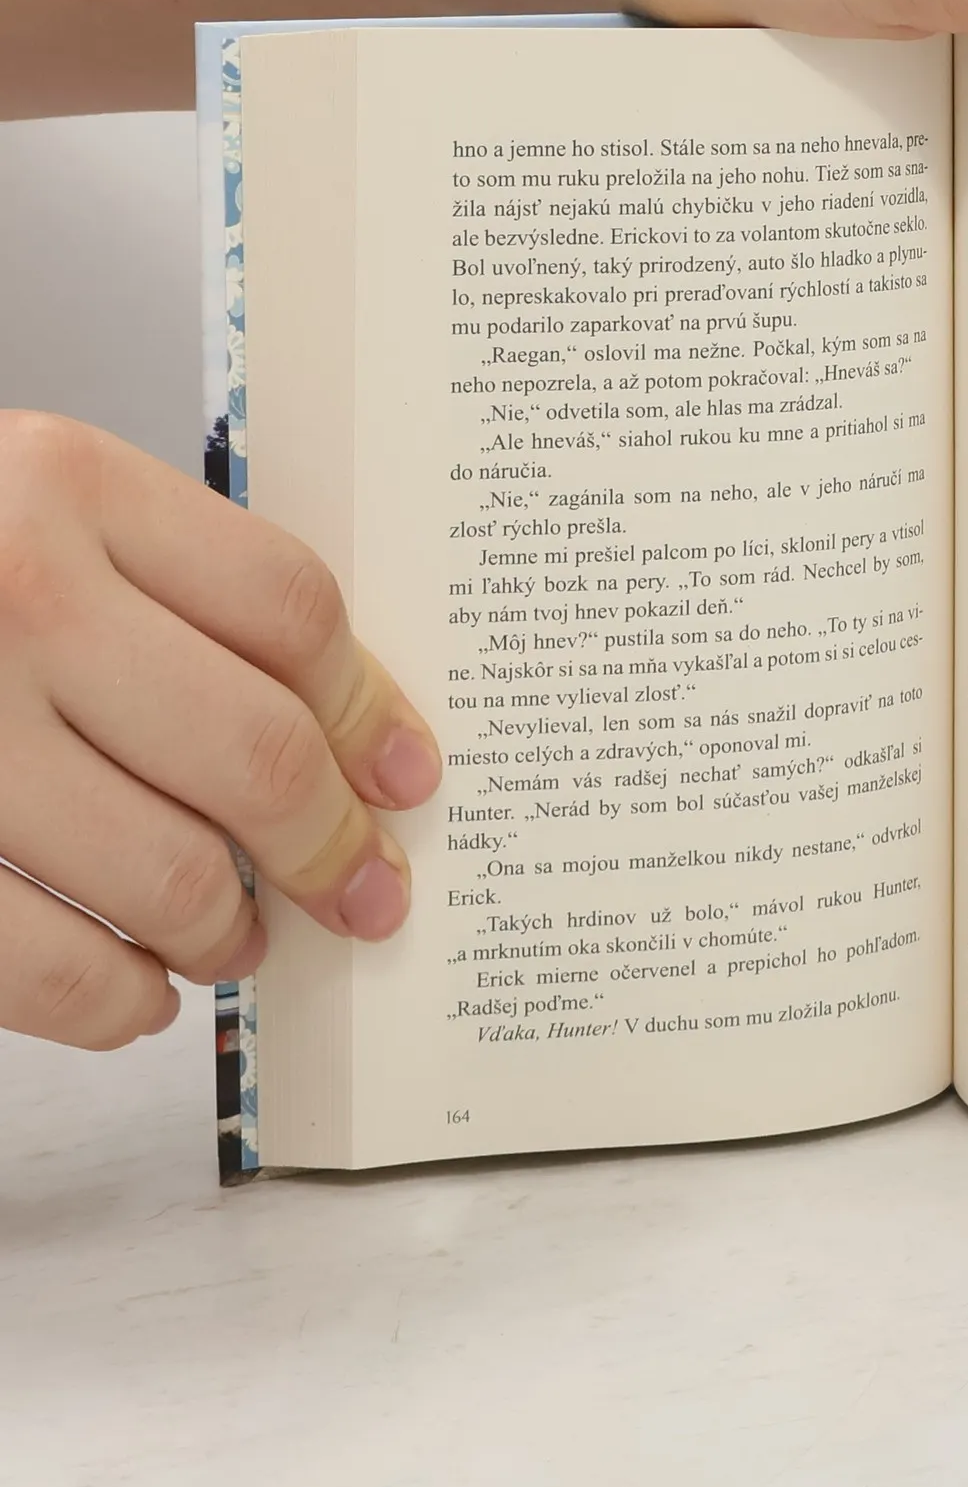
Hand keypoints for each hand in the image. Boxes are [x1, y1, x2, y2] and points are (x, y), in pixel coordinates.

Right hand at [0, 414, 439, 1048]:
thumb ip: (167, 585)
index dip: (372, 708)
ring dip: (229, 929)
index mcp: (62, 485)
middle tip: (361, 891)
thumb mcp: (30, 508)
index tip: (408, 775)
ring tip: (236, 935)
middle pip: (257, 752)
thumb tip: (354, 732)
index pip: (291, 609)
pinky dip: (115, 1001)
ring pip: (169, 873)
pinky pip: (45, 966)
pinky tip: (138, 992)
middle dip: (330, 847)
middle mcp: (6, 595)